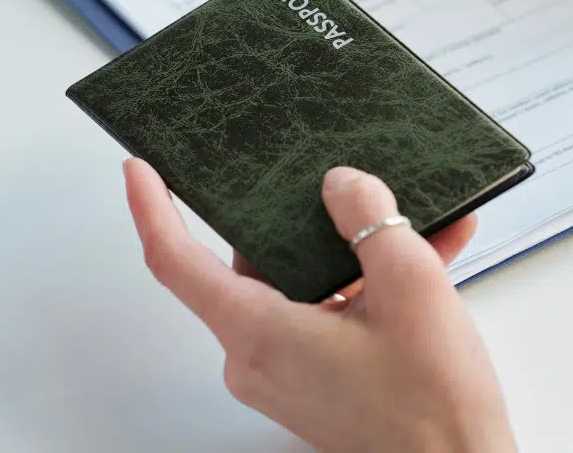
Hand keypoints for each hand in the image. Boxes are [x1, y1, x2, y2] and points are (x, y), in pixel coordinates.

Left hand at [123, 159, 516, 452]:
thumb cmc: (432, 401)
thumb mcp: (410, 283)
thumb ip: (368, 219)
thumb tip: (341, 183)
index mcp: (260, 334)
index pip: (177, 263)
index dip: (153, 209)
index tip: (140, 170)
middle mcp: (258, 359)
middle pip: (258, 262)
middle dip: (305, 217)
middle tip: (341, 181)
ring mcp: (288, 374)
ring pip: (305, 285)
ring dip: (357, 252)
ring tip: (416, 221)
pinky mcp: (318, 382)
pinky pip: (330, 313)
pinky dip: (371, 286)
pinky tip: (430, 255)